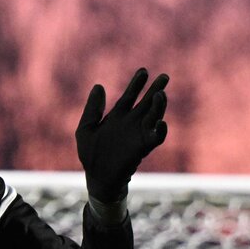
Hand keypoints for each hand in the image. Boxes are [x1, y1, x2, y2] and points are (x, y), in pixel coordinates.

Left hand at [76, 68, 168, 201]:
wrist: (97, 177)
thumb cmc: (90, 154)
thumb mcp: (85, 128)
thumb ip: (92, 109)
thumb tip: (99, 86)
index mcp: (118, 117)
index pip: (130, 96)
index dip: (137, 84)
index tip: (144, 71)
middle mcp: (131, 123)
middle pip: (146, 103)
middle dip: (155, 90)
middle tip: (164, 77)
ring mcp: (138, 135)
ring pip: (153, 116)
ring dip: (158, 106)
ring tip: (160, 94)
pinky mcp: (142, 148)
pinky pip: (155, 137)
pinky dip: (160, 130)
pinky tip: (161, 122)